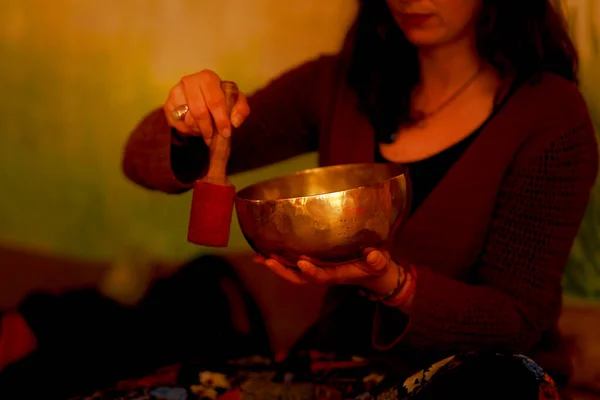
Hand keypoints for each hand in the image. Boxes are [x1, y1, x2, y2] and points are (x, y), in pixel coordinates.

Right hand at [164, 69, 250, 145]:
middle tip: (213, 138)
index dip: (221, 119)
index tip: (225, 133)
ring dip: (199, 130)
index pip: (215, 101)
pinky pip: (178, 124)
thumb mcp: (236, 102)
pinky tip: (194, 127)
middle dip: (208, 128)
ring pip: (188, 119)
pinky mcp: (168, 104)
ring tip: (205, 130)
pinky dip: (188, 130)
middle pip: (199, 111)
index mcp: (207, 77)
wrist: (201, 97)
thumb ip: (241, 110)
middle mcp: (189, 81)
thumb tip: (234, 122)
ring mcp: (176, 92)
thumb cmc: (221, 98)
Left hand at [254, 249, 399, 294]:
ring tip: (258, 257)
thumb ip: (377, 260)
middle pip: (300, 278)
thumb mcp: (381, 263)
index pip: (323, 276)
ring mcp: (318, 271)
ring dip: (276, 266)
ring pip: (293, 273)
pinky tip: (265, 253)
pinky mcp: (315, 266)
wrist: (374, 275)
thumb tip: (373, 255)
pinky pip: (294, 266)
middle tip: (267, 261)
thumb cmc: (377, 267)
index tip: (302, 263)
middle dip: (283, 271)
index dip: (312, 271)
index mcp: (338, 274)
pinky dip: (279, 261)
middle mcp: (324, 275)